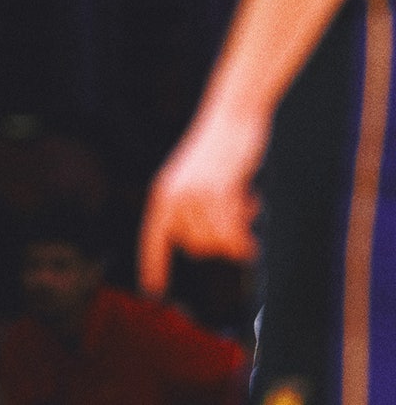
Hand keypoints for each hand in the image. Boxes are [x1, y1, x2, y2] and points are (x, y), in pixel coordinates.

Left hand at [137, 111, 264, 298]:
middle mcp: (172, 197)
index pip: (153, 238)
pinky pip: (233, 233)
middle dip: (219, 240)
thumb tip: (210, 245)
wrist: (232, 115)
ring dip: (236, 231)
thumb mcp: (195, 181)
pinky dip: (245, 233)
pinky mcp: (219, 192)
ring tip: (244, 200)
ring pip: (216, 243)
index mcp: (162, 194)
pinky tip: (253, 204)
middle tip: (237, 210)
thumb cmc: (219, 149)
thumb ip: (194, 210)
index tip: (153, 290)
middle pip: (195, 248)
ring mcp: (194, 196)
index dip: (153, 264)